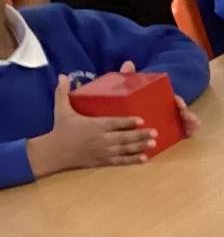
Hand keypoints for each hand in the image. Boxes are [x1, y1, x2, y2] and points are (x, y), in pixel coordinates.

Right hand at [25, 75, 157, 177]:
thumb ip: (63, 92)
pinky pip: (120, 161)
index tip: (141, 120)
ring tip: (153, 143)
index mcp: (94, 125)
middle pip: (124, 137)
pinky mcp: (103, 161)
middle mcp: (101, 139)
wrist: (55, 152)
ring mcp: (103, 151)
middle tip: (154, 132)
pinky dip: (133, 160)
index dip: (128, 122)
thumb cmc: (61, 129)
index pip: (114, 123)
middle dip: (140, 135)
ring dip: (140, 146)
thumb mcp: (61, 110)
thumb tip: (62, 75)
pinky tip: (144, 159)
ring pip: (125, 149)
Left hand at [116, 60, 199, 139]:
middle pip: (181, 111)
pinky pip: (180, 132)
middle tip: (189, 118)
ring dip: (190, 123)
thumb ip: (128, 77)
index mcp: (160, 98)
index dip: (178, 101)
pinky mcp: (168, 131)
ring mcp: (168, 120)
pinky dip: (186, 133)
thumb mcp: (127, 88)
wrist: (120, 113)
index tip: (179, 105)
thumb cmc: (127, 98)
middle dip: (188, 114)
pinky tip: (189, 134)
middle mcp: (167, 108)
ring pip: (183, 122)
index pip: (172, 98)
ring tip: (194, 128)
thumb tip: (128, 63)